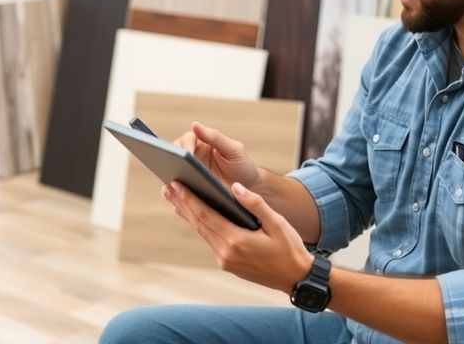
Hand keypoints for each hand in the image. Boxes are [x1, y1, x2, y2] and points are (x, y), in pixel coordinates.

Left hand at [163, 180, 312, 292]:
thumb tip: (234, 187)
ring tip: (176, 198)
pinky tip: (195, 216)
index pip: (206, 215)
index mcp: (237, 241)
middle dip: (182, 204)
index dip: (188, 199)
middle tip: (167, 187)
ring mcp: (225, 260)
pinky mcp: (228, 264)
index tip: (175, 185)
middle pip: (199, 223)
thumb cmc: (291, 249)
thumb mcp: (278, 223)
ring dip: (189, 214)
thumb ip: (255, 204)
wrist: (297, 279)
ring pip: (202, 232)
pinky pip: (210, 240)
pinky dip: (201, 225)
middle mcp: (226, 253)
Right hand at [174, 122, 259, 188]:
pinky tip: (178, 199)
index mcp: (201, 143)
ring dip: (171, 178)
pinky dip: (175, 194)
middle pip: (174, 155)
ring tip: (174, 185)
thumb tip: (195, 124)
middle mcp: (192, 156)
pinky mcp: (189, 189)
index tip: (186, 155)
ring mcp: (189, 173)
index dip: (185, 146)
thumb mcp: (233, 149)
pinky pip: (177, 190)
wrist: (249, 188)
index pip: (186, 140)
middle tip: (175, 169)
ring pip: (172, 173)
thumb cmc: (242, 164)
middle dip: (172, 161)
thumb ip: (215, 137)